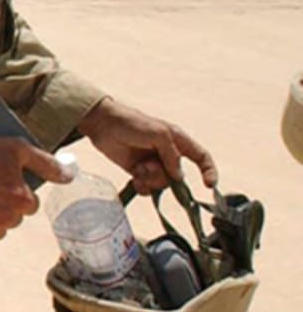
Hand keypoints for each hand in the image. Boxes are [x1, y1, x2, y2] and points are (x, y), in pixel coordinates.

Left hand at [79, 96, 216, 194]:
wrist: (102, 125)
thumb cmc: (131, 123)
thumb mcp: (157, 134)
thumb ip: (171, 155)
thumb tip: (178, 176)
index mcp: (178, 141)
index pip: (201, 157)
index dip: (209, 171)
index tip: (209, 185)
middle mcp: (167, 154)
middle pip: (178, 177)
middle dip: (164, 177)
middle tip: (147, 167)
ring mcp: (153, 164)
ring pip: (162, 184)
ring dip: (150, 179)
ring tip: (138, 169)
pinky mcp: (138, 171)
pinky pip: (148, 188)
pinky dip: (142, 186)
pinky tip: (134, 179)